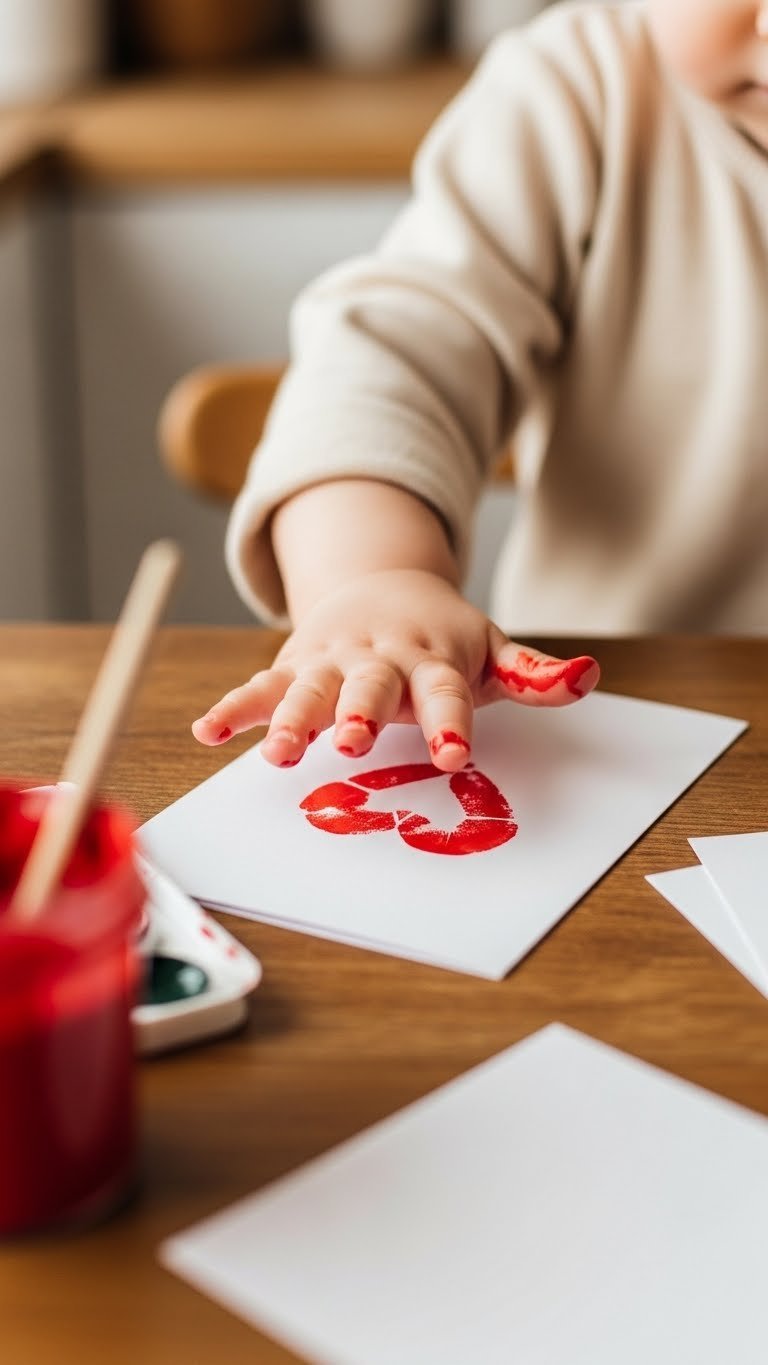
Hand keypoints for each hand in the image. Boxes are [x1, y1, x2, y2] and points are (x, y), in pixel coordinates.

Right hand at [192, 569, 599, 771]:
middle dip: (358, 713)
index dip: (449, 721)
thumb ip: (534, 674)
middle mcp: (377, 657)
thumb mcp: (491, 649)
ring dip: (291, 719)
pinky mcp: (293, 667)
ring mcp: (331, 660)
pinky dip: (235, 707)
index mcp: (431, 656)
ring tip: (276, 754)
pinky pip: (261, 687)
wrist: (380, 585)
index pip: (444, 691)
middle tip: (352, 743)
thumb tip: (586, 680)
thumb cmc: (442, 638)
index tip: (455, 754)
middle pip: (369, 686)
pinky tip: (208, 732)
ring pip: (309, 690)